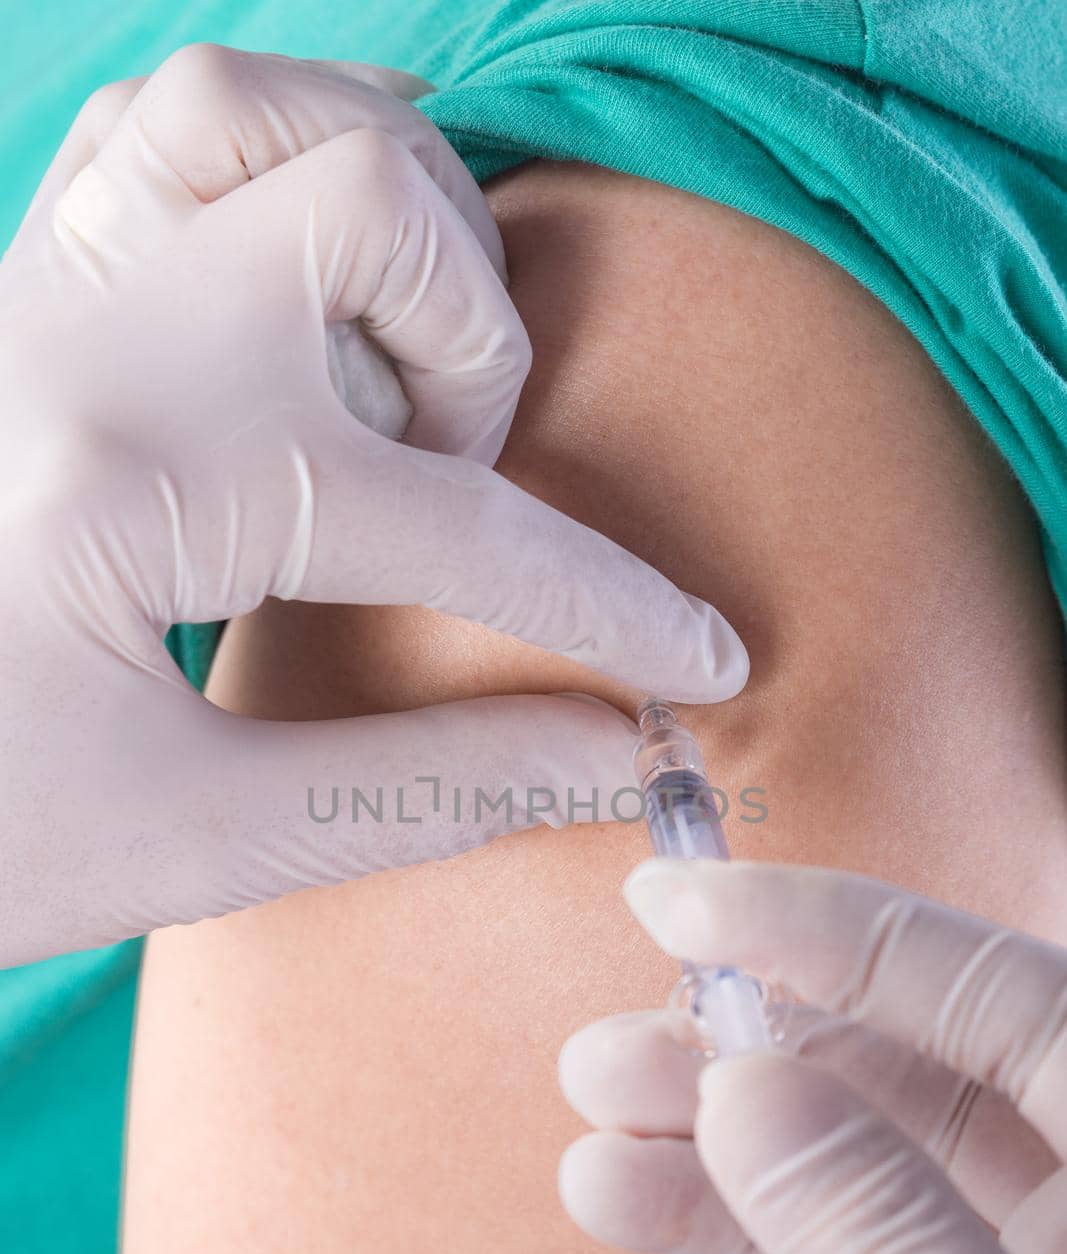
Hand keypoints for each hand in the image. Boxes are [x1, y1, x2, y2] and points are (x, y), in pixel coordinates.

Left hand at [0, 46, 747, 966]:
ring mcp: (39, 286)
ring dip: (386, 221)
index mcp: (133, 477)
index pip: (449, 520)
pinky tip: (295, 301)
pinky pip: (160, 132)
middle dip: (476, 354)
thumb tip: (608, 752)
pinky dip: (271, 173)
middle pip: (375, 201)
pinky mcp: (17, 289)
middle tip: (450, 485)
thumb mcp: (189, 845)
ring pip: (263, 110)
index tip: (700, 657)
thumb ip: (420, 786)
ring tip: (385, 374)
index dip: (606, 603)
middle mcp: (86, 332)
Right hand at [559, 858, 1066, 1253]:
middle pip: (894, 1079)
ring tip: (598, 1184)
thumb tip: (744, 1085)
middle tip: (599, 1067)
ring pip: (855, 1184)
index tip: (674, 904)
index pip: (979, 983)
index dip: (823, 930)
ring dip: (725, 1189)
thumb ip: (888, 1240)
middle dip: (737, 1072)